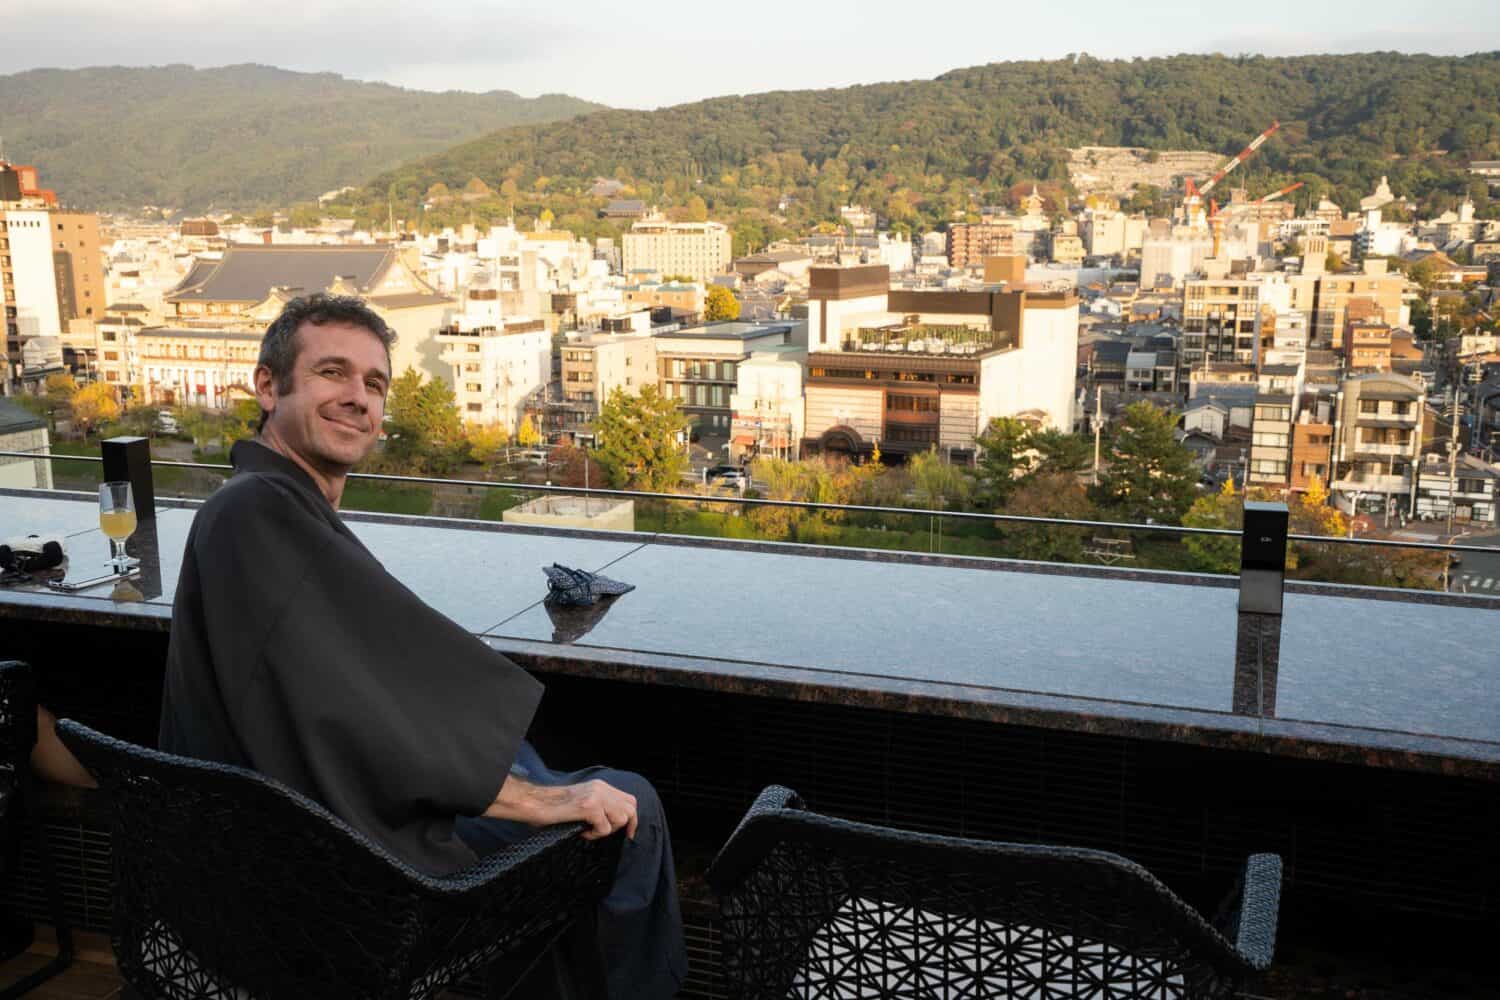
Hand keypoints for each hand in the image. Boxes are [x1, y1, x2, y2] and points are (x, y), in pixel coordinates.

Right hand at [488, 775, 637, 839]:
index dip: (632, 819)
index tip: (629, 833)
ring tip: (588, 830)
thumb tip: (614, 823)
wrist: (533, 803)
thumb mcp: (581, 801)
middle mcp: (601, 788)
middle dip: (621, 826)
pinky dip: (594, 835)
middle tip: (602, 833)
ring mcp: (596, 796)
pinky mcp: (589, 807)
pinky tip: (581, 831)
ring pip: (620, 819)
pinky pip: (604, 828)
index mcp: (600, 786)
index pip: (630, 800)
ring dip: (606, 831)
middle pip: (630, 809)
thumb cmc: (552, 808)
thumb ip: (598, 806)